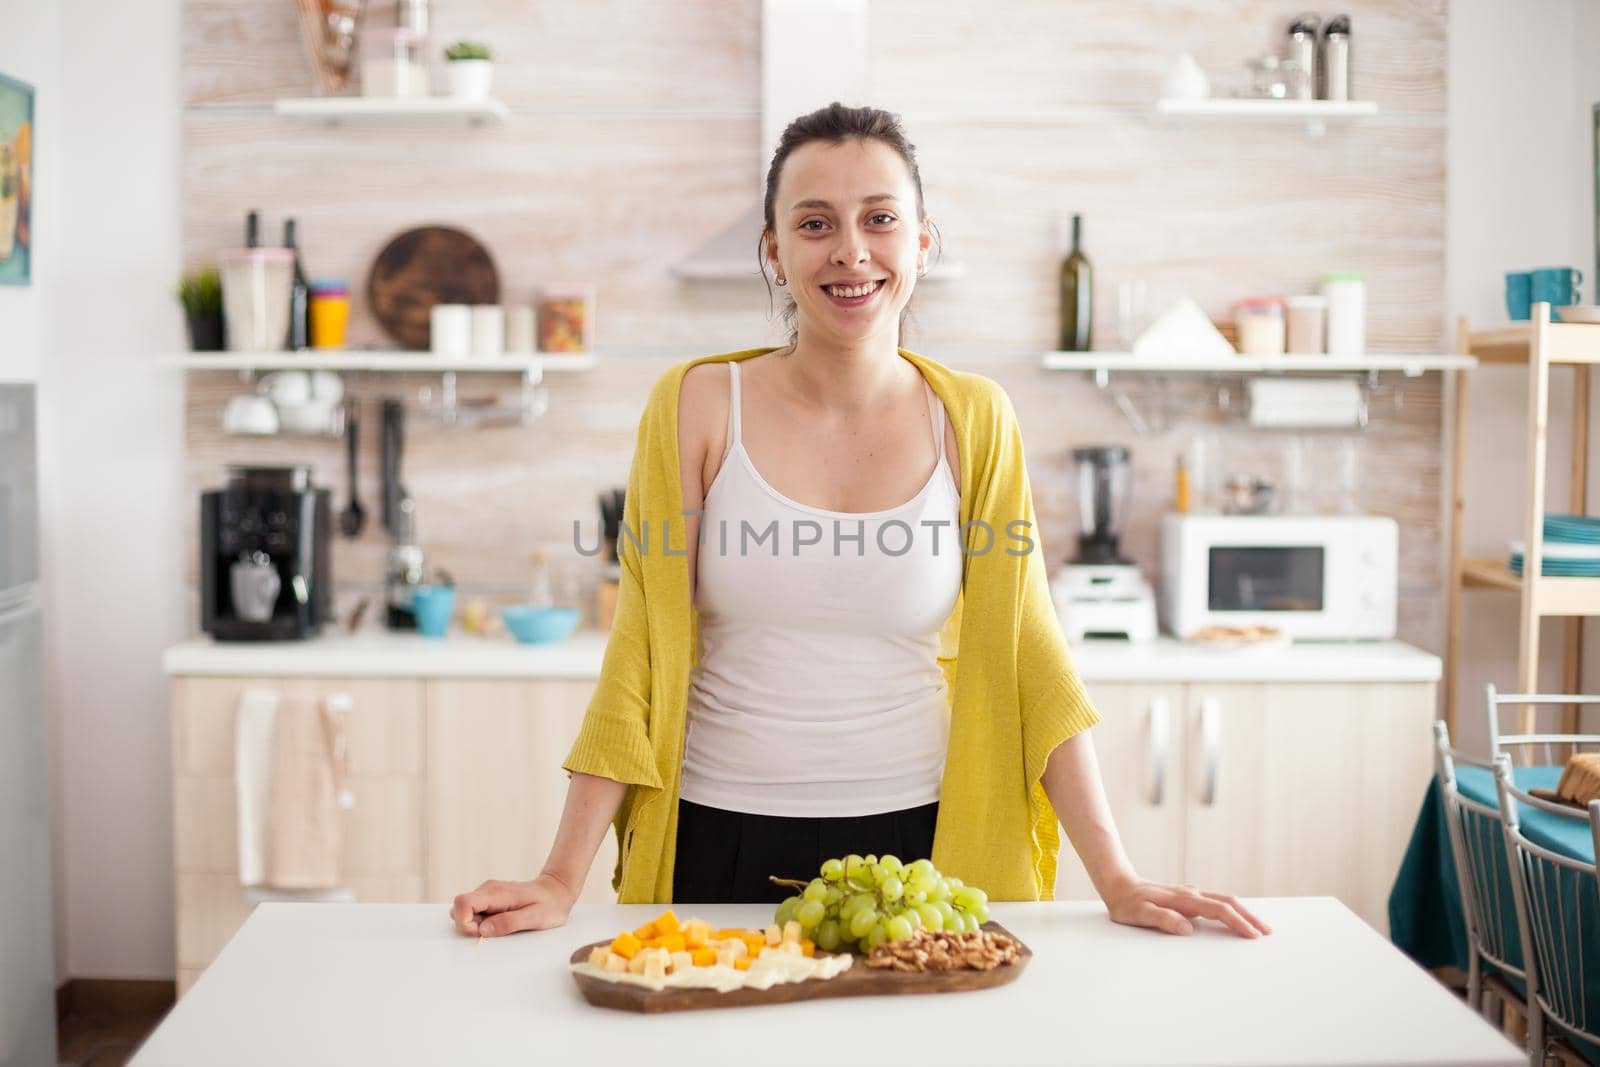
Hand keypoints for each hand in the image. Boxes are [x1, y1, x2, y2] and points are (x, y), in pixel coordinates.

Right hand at [449, 873, 576, 937]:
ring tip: (501, 926)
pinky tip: (501, 923)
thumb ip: (508, 923)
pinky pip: (475, 912)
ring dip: (475, 924)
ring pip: (465, 911)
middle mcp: (487, 890)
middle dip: (469, 926)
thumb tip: (483, 930)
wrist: (557, 890)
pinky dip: (482, 922)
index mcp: (496, 893)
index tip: (482, 933)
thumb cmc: (550, 905)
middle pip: (459, 908)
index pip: (462, 903)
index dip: (464, 922)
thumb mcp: (535, 918)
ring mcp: (488, 893)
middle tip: (495, 931)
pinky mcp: (490, 899)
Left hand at [1102, 878, 1271, 938]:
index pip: (1218, 910)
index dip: (1237, 922)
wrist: (1118, 885)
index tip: (1252, 935)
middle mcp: (1191, 894)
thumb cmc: (1127, 904)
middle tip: (1266, 932)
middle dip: (1249, 917)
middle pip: (1228, 902)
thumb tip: (1187, 928)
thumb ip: (1162, 920)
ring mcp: (1191, 893)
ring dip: (1243, 911)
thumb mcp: (1138, 914)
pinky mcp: (1188, 896)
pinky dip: (1231, 908)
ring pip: (1224, 899)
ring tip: (1258, 926)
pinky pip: (1216, 900)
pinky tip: (1235, 915)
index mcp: (1183, 900)